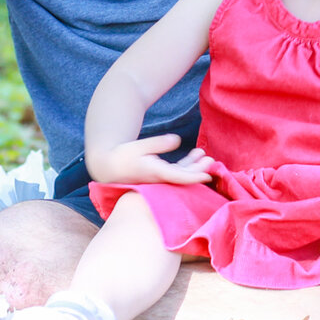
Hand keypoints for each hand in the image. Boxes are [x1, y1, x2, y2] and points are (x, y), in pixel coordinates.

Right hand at [85, 135, 213, 187]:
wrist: (107, 166)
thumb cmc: (122, 155)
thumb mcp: (140, 146)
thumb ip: (159, 143)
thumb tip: (177, 140)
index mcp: (155, 173)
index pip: (179, 177)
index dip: (195, 176)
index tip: (208, 175)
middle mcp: (159, 179)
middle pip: (183, 176)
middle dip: (198, 168)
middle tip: (211, 159)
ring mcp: (159, 179)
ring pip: (180, 174)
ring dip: (193, 164)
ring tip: (204, 154)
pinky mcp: (157, 175)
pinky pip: (175, 172)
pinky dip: (185, 164)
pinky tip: (194, 155)